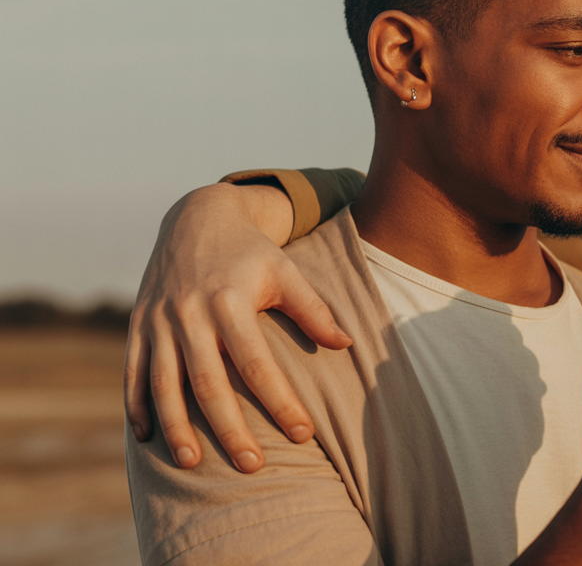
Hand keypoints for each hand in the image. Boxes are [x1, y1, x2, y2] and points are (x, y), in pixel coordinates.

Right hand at [124, 183, 351, 471]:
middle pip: (209, 383)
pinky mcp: (138, 324)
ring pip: (164, 383)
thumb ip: (314, 309)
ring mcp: (159, 320)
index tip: (303, 434)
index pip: (257, 363)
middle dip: (229, 428)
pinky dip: (137, 406)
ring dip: (177, 426)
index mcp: (230, 301)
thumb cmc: (250, 252)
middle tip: (252, 467)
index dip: (280, 401)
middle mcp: (190, 313)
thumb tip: (346, 344)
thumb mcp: (286, 271)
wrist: (196, 217)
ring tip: (192, 463)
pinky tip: (149, 437)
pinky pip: (133, 372)